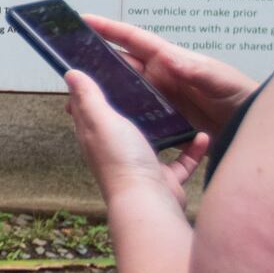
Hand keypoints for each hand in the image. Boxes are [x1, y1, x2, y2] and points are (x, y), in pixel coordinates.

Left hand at [64, 70, 206, 209]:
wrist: (148, 202)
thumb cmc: (122, 160)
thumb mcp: (102, 120)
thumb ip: (88, 98)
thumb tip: (71, 74)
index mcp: (97, 135)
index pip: (89, 109)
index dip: (93, 90)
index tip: (106, 70)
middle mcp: (117, 150)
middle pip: (124, 122)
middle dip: (136, 104)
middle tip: (154, 82)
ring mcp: (141, 164)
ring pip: (155, 140)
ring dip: (168, 126)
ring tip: (182, 105)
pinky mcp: (165, 177)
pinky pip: (182, 161)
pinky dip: (192, 149)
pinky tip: (202, 135)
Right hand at [81, 14, 256, 139]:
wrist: (255, 128)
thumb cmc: (240, 96)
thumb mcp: (219, 80)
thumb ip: (195, 70)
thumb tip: (167, 58)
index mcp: (170, 60)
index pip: (134, 40)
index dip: (109, 29)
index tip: (84, 21)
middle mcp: (162, 77)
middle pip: (123, 66)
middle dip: (97, 63)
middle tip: (70, 64)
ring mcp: (163, 98)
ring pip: (126, 92)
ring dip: (106, 93)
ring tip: (79, 100)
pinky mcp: (167, 120)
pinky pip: (140, 115)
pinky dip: (124, 117)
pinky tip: (110, 124)